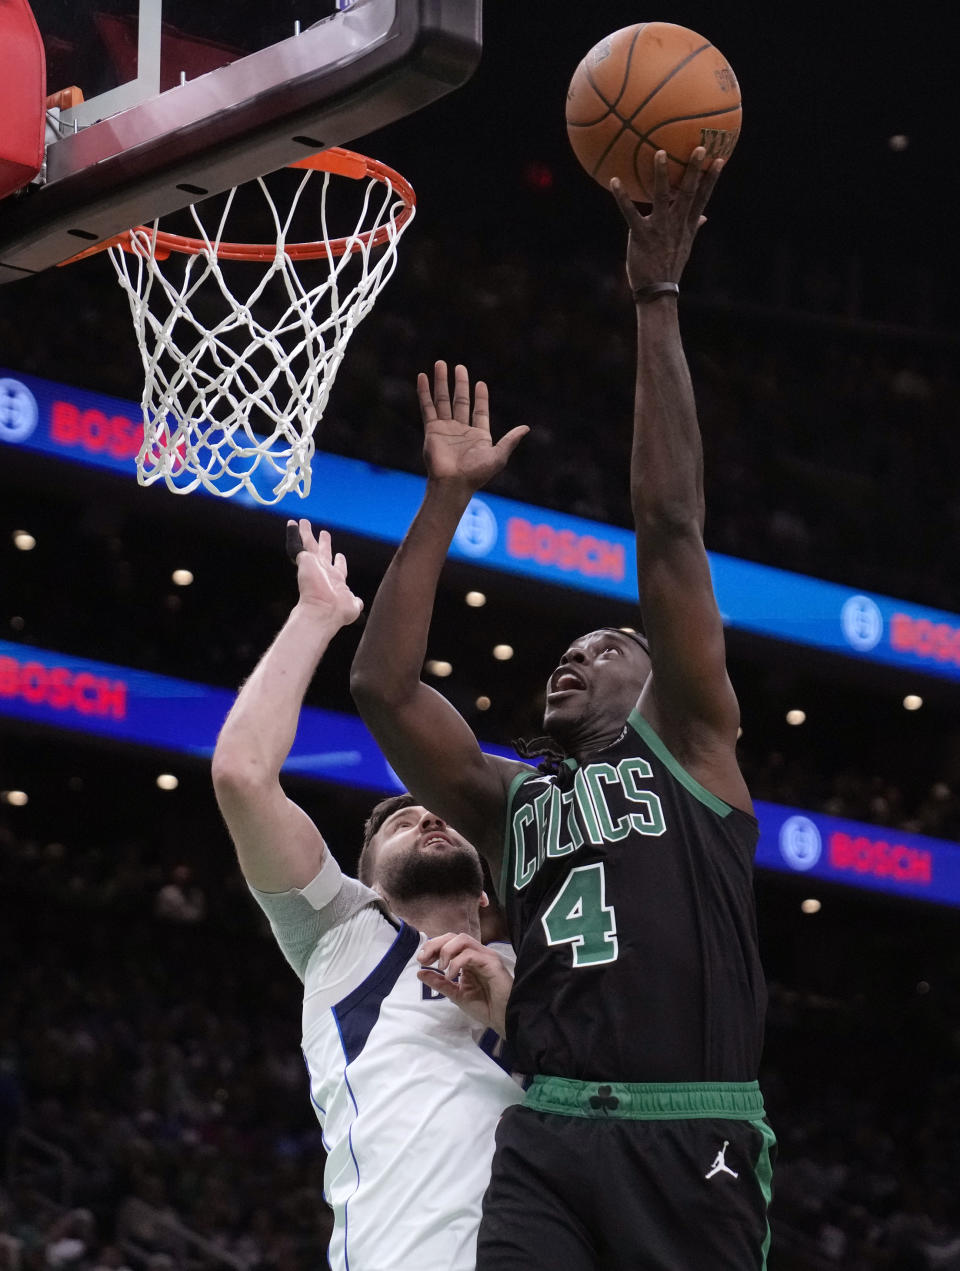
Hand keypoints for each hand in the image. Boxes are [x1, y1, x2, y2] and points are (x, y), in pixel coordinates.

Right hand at [287, 520, 363, 626]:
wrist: (323, 611)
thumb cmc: (338, 610)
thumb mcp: (352, 605)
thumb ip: (355, 602)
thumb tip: (358, 602)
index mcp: (337, 580)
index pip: (338, 568)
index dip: (339, 561)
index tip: (339, 554)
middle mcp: (324, 571)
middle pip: (323, 552)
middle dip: (324, 543)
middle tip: (324, 533)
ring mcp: (313, 565)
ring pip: (309, 545)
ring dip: (306, 533)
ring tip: (304, 522)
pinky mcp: (304, 561)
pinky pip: (296, 545)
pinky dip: (293, 535)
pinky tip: (292, 523)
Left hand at [416, 931, 512, 1034]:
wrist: (504, 1019)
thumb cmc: (485, 1007)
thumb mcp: (456, 994)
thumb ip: (440, 983)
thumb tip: (420, 972)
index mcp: (468, 959)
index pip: (448, 942)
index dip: (432, 947)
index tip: (421, 960)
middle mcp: (477, 954)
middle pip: (453, 936)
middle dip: (435, 944)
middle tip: (424, 959)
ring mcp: (485, 956)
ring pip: (462, 939)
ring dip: (446, 950)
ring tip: (441, 967)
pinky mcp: (492, 962)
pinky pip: (471, 954)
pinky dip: (457, 962)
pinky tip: (451, 975)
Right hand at [419, 361, 527, 492]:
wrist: (453, 483)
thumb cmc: (477, 473)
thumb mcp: (499, 456)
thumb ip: (510, 440)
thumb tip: (526, 428)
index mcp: (478, 435)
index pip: (479, 410)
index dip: (480, 397)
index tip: (480, 383)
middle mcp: (461, 430)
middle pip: (460, 400)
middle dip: (459, 383)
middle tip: (459, 367)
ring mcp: (445, 429)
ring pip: (443, 400)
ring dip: (441, 382)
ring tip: (440, 364)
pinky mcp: (432, 430)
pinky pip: (427, 407)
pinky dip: (425, 392)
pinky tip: (423, 377)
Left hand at [611, 146, 722, 290]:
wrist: (657, 290)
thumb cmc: (669, 267)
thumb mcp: (685, 247)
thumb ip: (694, 227)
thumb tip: (705, 216)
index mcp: (687, 225)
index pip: (703, 197)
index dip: (712, 179)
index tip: (720, 159)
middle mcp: (675, 224)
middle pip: (688, 193)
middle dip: (694, 170)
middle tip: (699, 147)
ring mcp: (659, 229)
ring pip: (662, 197)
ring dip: (662, 175)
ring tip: (660, 153)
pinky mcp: (640, 235)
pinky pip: (630, 213)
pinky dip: (622, 197)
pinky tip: (614, 180)